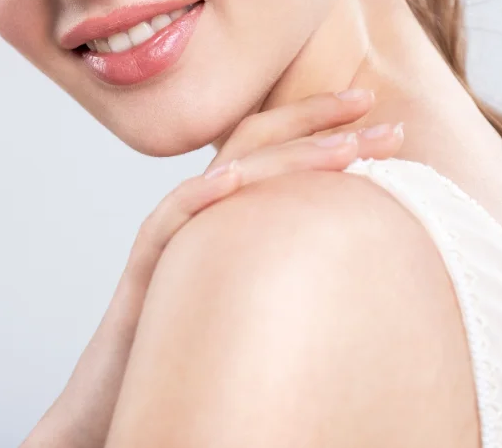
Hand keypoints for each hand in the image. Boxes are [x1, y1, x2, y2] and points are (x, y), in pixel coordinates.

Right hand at [20, 89, 403, 447]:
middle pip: (255, 143)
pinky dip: (199, 197)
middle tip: (375, 105)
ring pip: (224, 174)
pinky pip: (167, 222)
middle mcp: (202, 211)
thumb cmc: (195, 351)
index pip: (275, 149)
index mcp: (229, 212)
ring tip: (343, 144)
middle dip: (317, 120)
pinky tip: (231, 180)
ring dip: (286, 154)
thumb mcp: (257, 294)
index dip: (323, 125)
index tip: (381, 115)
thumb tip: (369, 260)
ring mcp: (174, 235)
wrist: (120, 396)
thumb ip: (294, 264)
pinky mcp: (145, 268)